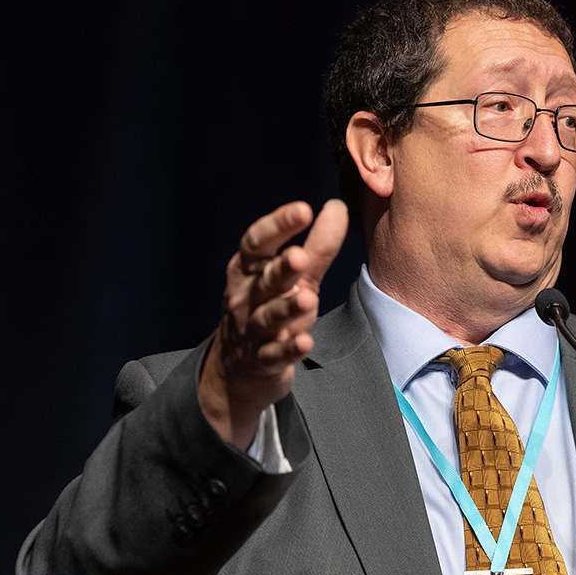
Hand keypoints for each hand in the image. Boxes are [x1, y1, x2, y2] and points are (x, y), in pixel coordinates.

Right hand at [198, 199, 348, 448]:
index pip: (257, 243)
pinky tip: (304, 342)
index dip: (277, 226)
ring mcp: (252, 331)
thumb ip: (317, 245)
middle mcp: (245, 298)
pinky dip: (289, 349)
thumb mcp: (294, 277)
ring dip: (287, 308)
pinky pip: (275, 355)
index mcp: (248, 270)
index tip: (303, 209)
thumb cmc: (269, 307)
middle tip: (300, 255)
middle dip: (281, 268)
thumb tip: (337, 206)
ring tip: (308, 298)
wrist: (238, 368)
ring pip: (268, 318)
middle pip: (264, 280)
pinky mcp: (262, 360)